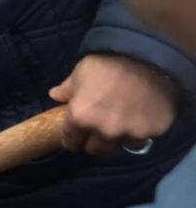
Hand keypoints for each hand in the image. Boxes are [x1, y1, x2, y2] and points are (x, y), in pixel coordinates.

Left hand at [50, 53, 180, 155]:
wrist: (147, 58)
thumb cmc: (107, 63)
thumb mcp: (80, 72)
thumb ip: (67, 89)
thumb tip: (55, 96)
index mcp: (81, 117)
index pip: (71, 141)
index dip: (72, 139)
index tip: (75, 137)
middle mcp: (104, 131)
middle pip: (96, 149)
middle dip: (94, 141)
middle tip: (98, 128)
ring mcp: (130, 134)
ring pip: (120, 144)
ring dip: (118, 135)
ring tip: (121, 119)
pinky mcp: (152, 132)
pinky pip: (142, 137)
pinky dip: (139, 129)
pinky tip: (140, 114)